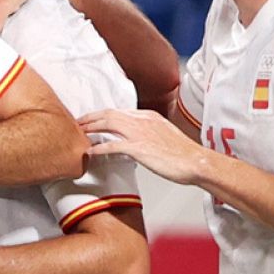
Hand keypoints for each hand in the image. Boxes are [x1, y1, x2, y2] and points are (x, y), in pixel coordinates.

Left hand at [80, 107, 208, 184]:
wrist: (196, 162)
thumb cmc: (183, 153)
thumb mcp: (163, 134)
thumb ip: (147, 132)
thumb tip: (135, 138)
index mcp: (148, 116)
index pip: (118, 111)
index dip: (101, 114)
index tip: (91, 119)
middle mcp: (142, 121)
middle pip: (109, 114)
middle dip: (91, 117)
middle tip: (78, 123)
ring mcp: (140, 133)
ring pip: (108, 124)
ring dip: (91, 128)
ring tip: (79, 133)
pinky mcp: (139, 148)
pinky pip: (113, 145)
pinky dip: (99, 148)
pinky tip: (90, 152)